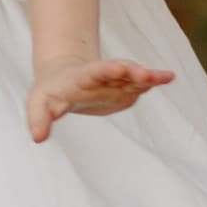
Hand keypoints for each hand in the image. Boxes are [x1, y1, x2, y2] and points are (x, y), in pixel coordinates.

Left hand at [25, 57, 172, 142]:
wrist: (63, 78)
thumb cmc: (50, 93)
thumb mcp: (38, 105)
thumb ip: (38, 119)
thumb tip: (38, 138)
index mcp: (82, 78)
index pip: (96, 72)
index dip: (109, 70)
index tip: (121, 68)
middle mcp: (103, 76)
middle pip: (120, 71)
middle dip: (132, 72)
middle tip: (146, 74)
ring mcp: (116, 81)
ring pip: (134, 76)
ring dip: (148, 76)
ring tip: (167, 76)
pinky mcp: (125, 88)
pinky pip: (141, 83)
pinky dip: (153, 81)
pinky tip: (169, 77)